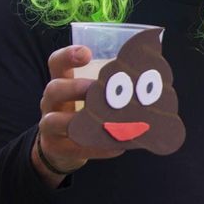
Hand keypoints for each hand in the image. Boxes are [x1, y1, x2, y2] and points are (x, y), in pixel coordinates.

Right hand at [31, 45, 122, 184]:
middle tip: (94, 88)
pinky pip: (76, 148)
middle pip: (53, 89)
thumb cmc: (82, 115)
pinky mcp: (58, 149)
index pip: (56, 63)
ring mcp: (50, 128)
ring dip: (77, 120)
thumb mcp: (88, 98)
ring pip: (52, 121)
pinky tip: (117, 147)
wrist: (60, 150)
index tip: (86, 53)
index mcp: (62, 84)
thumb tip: (153, 78)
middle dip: (74, 87)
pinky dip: (97, 148)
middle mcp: (51, 103)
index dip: (68, 55)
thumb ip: (109, 88)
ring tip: (101, 120)